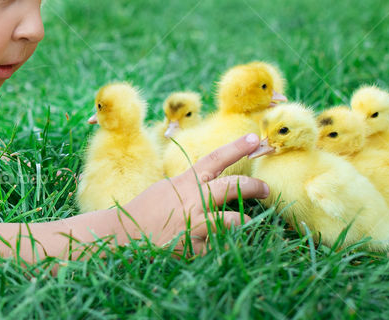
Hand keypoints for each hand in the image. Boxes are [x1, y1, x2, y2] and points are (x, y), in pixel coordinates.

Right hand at [115, 133, 268, 256]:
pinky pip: (216, 248)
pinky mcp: (192, 247)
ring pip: (231, 220)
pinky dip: (218, 249)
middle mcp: (192, 200)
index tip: (255, 138)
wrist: (122, 234)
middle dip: (254, 186)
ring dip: (243, 222)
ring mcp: (193, 224)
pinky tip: (215, 250)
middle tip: (266, 188)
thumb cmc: (145, 211)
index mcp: (185, 183)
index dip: (236, 148)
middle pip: (231, 187)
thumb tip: (211, 182)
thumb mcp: (167, 189)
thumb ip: (189, 185)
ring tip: (248, 224)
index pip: (214, 159)